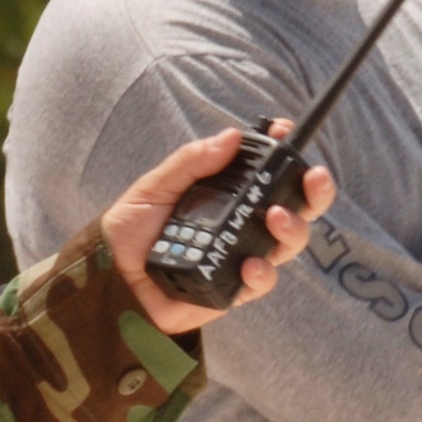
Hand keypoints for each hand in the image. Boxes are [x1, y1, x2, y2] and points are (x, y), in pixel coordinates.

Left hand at [102, 124, 334, 335]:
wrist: (108, 278)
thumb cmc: (130, 229)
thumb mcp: (156, 187)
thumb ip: (192, 162)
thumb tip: (232, 135)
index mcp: (227, 194)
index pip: (267, 171)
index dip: (285, 152)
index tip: (286, 132)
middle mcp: (241, 223)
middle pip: (294, 207)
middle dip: (313, 191)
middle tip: (312, 178)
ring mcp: (240, 256)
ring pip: (287, 243)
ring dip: (292, 229)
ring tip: (276, 218)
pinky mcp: (232, 289)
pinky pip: (260, 282)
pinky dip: (262, 273)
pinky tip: (251, 265)